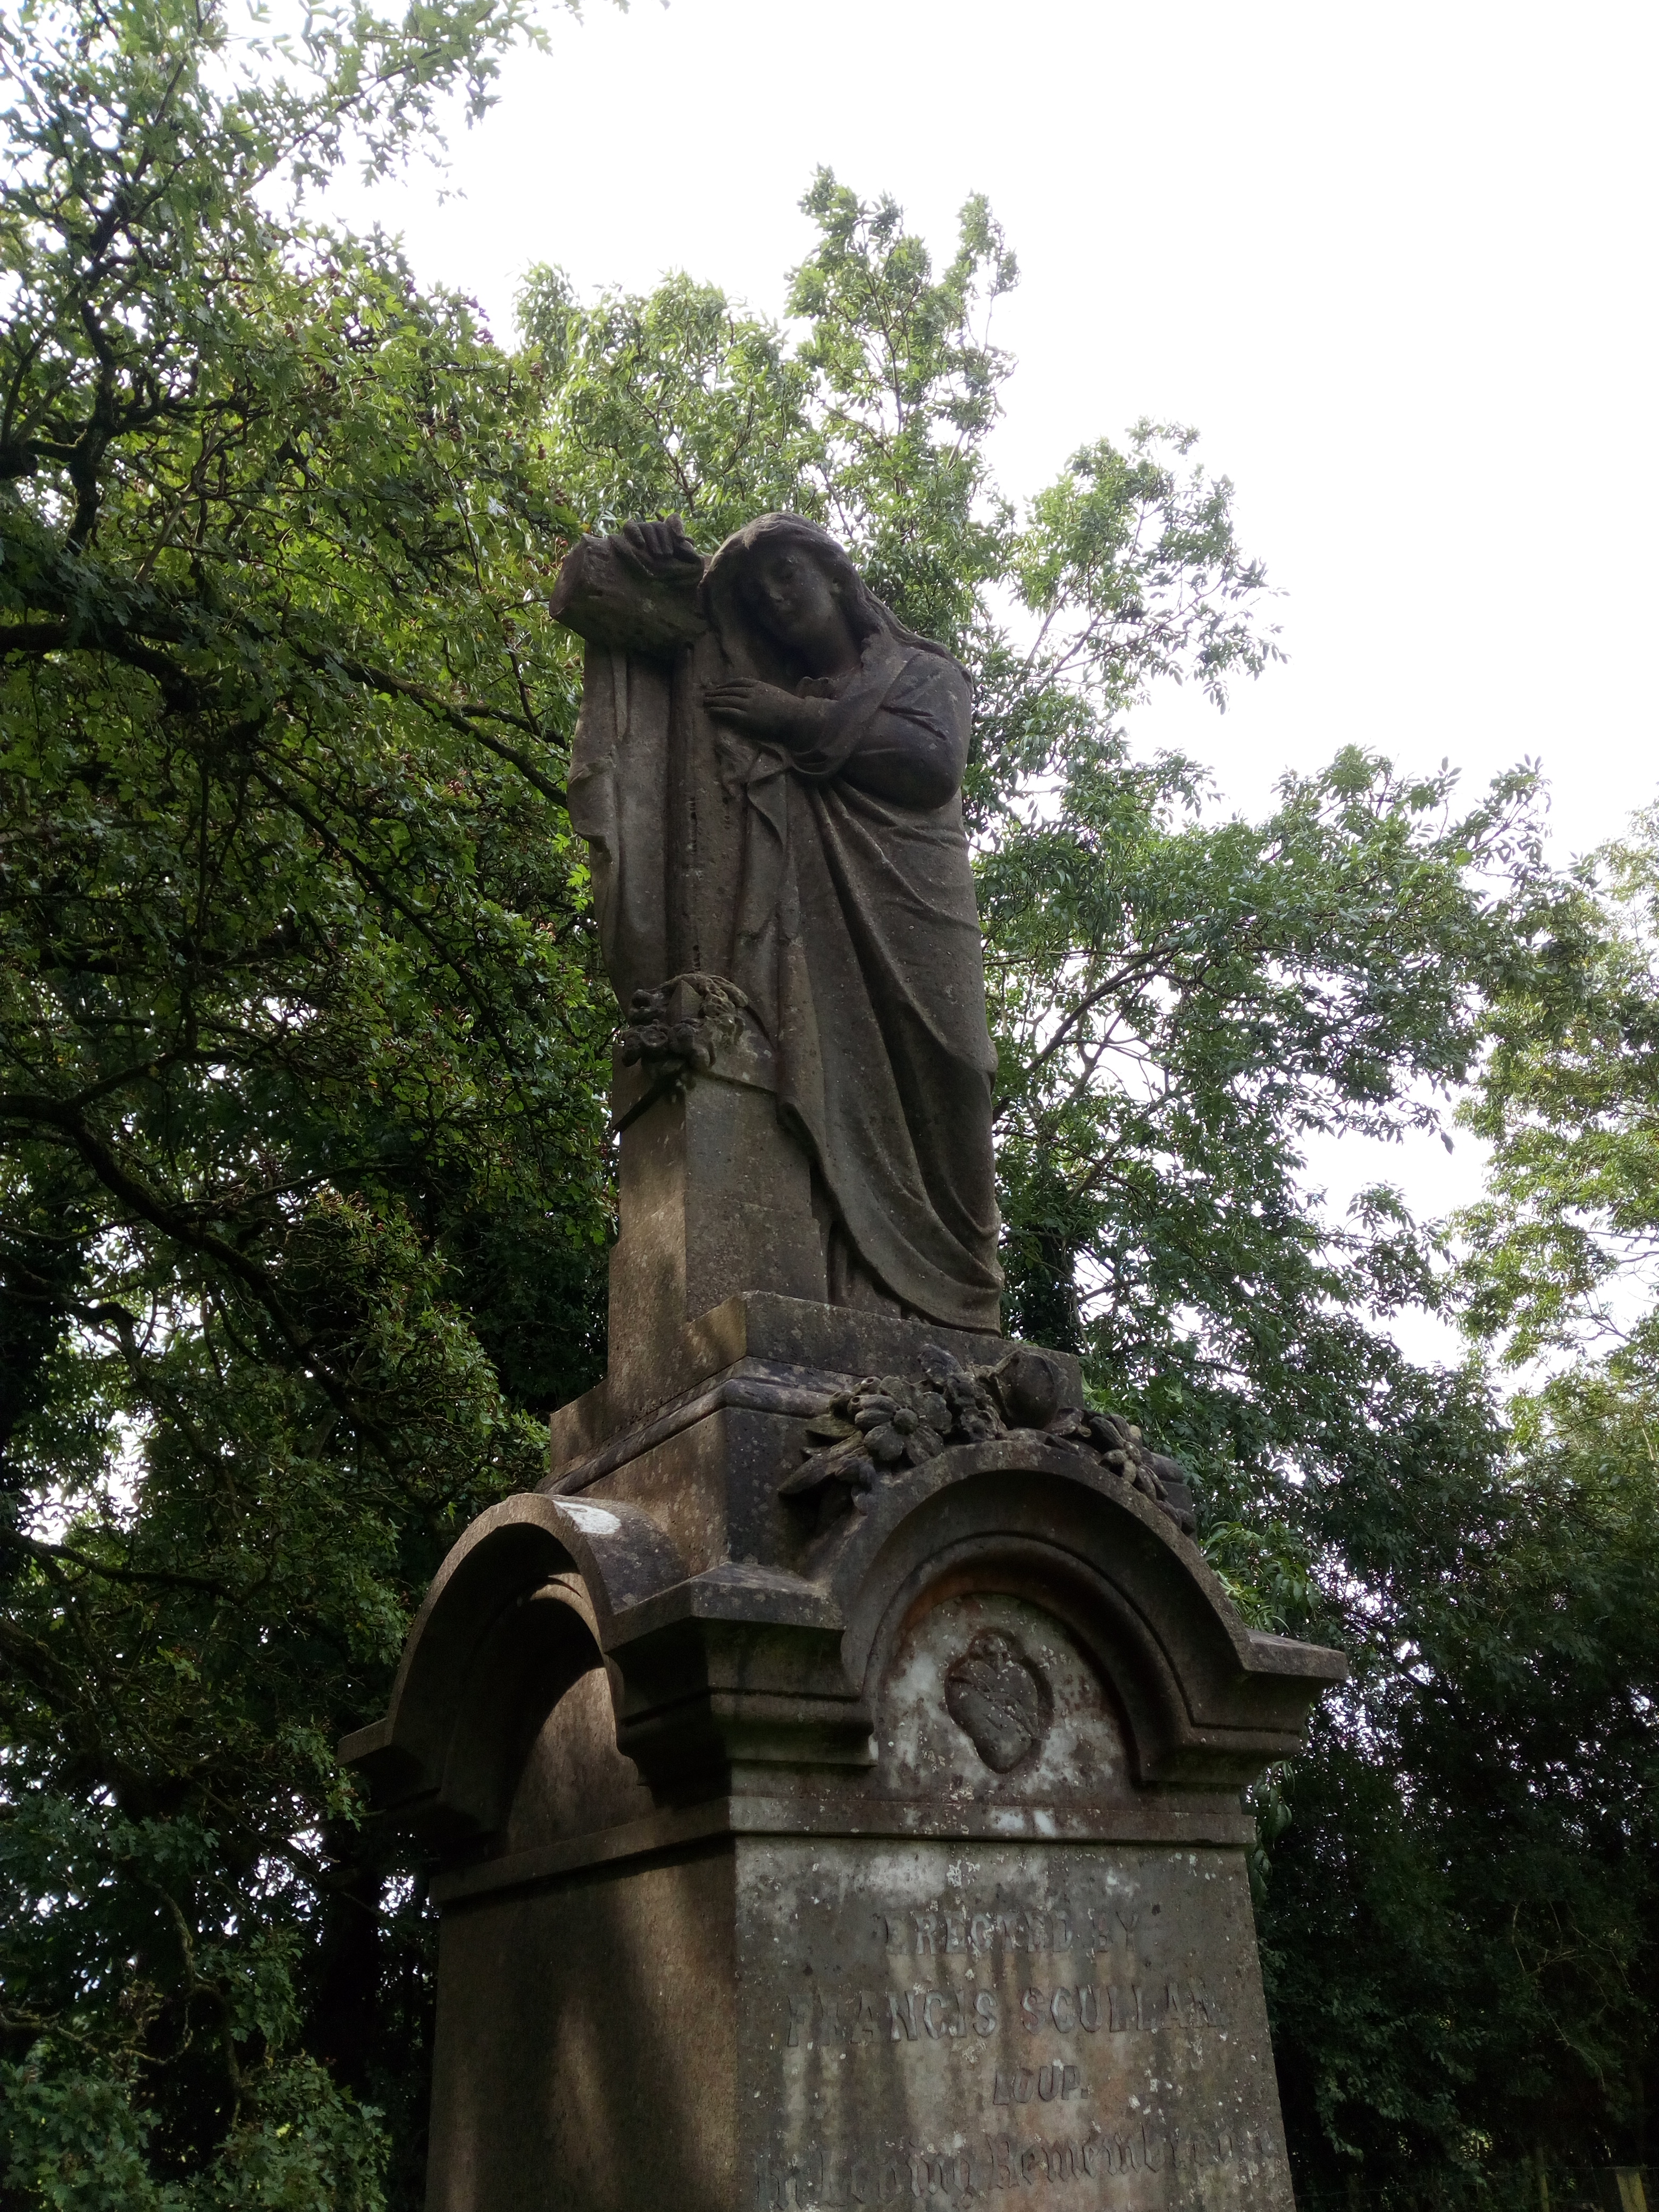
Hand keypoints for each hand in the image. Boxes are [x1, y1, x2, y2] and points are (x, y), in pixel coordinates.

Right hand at [617, 514, 702, 582]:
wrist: (633, 574)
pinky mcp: (627, 531)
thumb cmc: (656, 567)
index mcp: (665, 532)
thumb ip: (681, 550)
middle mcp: (653, 528)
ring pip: (648, 527)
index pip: (673, 519)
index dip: (677, 525)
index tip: (681, 539)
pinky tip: (640, 545)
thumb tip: (691, 541)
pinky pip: (631, 527)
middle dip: (666, 540)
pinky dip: (636, 534)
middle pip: (660, 526)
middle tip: (668, 555)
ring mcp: (639, 528)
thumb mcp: (671, 560)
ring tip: (658, 555)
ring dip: (654, 541)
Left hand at [703, 677, 822, 742]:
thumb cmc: (792, 710)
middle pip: (730, 690)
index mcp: (760, 686)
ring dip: (713, 701)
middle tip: (706, 694)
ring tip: (704, 702)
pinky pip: (727, 712)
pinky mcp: (745, 717)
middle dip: (717, 692)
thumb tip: (762, 698)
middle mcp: (751, 693)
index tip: (720, 686)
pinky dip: (717, 710)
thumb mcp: (778, 696)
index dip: (727, 684)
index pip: (739, 682)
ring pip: (726, 700)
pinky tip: (709, 711)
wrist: (795, 718)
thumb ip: (767, 695)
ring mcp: (748, 704)